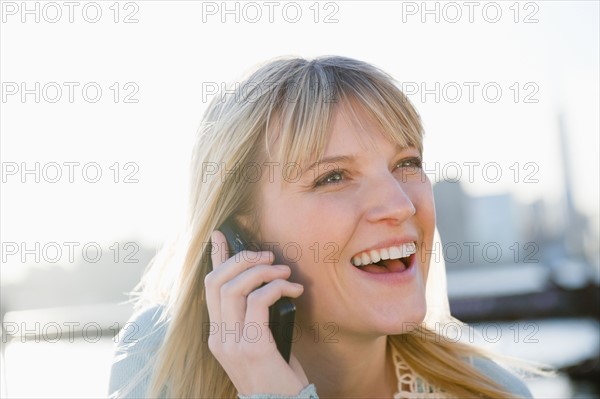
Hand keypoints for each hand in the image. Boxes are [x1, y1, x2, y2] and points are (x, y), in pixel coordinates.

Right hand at [205, 230, 308, 395]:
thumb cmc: (276, 375)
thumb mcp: (260, 343)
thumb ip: (254, 318)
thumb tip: (266, 284)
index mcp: (218, 336)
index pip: (209, 289)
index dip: (215, 258)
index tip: (220, 235)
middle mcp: (219, 338)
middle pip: (218, 281)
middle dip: (243, 258)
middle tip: (268, 256)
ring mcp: (232, 344)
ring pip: (235, 287)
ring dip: (262, 271)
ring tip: (284, 272)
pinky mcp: (253, 347)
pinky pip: (259, 301)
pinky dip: (277, 288)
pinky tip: (293, 290)